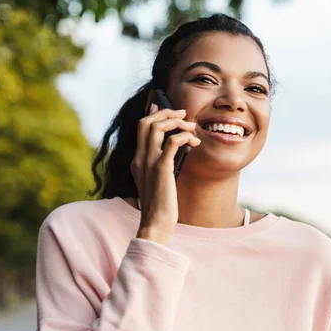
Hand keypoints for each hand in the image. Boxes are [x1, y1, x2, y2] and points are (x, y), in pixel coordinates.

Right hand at [130, 103, 200, 244]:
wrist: (155, 223)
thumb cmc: (160, 205)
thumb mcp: (157, 181)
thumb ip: (160, 164)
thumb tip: (174, 148)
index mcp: (137, 160)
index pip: (140, 127)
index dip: (153, 113)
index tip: (165, 107)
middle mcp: (140, 158)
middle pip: (146, 122)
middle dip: (166, 112)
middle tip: (183, 114)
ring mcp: (149, 163)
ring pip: (157, 127)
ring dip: (176, 122)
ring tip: (191, 126)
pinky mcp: (161, 169)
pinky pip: (173, 142)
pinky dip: (184, 136)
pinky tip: (194, 142)